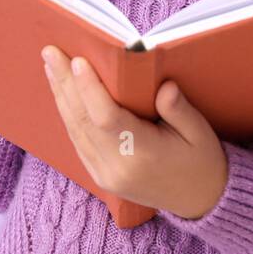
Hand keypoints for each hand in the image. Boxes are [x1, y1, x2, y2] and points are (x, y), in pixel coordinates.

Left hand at [39, 45, 228, 219]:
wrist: (200, 201)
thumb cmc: (202, 161)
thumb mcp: (200, 133)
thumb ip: (180, 110)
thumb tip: (164, 85)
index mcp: (143, 155)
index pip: (107, 118)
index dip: (90, 89)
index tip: (77, 60)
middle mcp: (117, 168)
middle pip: (83, 121)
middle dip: (65, 83)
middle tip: (50, 52)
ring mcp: (105, 176)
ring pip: (75, 130)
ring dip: (61, 96)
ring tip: (51, 65)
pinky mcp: (100, 177)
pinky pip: (78, 141)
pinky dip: (69, 114)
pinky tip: (63, 92)